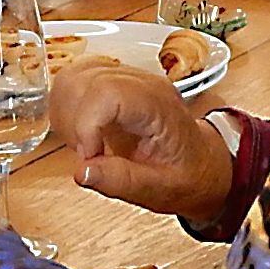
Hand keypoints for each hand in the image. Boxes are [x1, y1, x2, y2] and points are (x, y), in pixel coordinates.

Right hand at [49, 60, 232, 220]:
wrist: (202, 164)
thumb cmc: (187, 175)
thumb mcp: (161, 190)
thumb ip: (121, 181)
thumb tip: (82, 171)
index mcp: (158, 105)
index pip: (106, 92)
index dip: (86, 123)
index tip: (89, 156)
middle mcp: (141, 84)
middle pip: (83, 81)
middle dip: (74, 124)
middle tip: (89, 155)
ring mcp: (125, 80)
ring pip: (73, 78)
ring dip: (67, 116)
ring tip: (87, 145)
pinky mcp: (112, 84)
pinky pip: (74, 83)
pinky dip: (67, 110)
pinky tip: (85, 134)